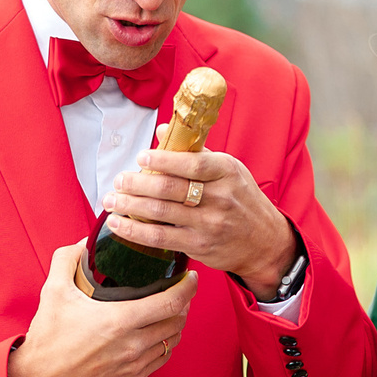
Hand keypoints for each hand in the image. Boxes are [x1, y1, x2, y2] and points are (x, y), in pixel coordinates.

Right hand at [7, 245, 199, 376]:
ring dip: (176, 324)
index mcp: (118, 321)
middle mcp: (132, 345)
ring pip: (172, 341)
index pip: (169, 302)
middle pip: (177, 321)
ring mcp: (134, 365)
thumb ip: (68, 259)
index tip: (191, 277)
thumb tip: (84, 242)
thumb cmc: (48, 338)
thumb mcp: (53, 291)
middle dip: (185, 303)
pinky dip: (165, 343)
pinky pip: (161, 359)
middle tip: (181, 290)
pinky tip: (158, 333)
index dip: (187, 288)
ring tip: (172, 310)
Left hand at [101, 147, 298, 298]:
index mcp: (226, 171)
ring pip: (160, 212)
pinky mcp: (199, 246)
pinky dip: (135, 230)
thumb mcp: (229, 170)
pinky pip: (160, 237)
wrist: (265, 242)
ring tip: (111, 200)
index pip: (192, 162)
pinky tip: (119, 224)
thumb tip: (163, 130)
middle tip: (119, 180)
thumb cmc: (242, 201)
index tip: (141, 157)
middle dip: (137, 183)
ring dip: (129, 205)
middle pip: (169, 187)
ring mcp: (209, 224)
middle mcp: (220, 197)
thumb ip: (196, 152)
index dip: (162, 159)